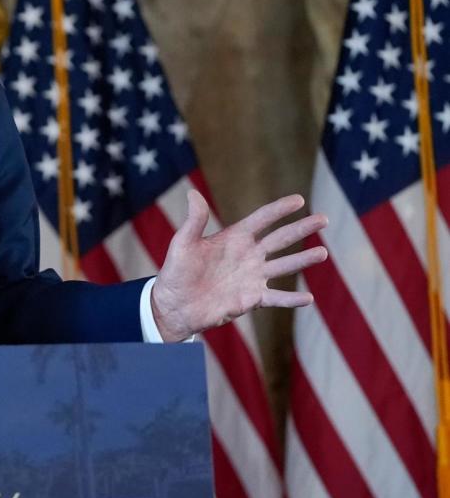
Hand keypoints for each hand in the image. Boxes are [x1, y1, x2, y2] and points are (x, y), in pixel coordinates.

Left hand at [151, 189, 325, 341]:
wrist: (174, 305)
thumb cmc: (176, 271)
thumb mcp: (183, 243)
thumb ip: (194, 220)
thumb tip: (192, 192)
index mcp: (234, 238)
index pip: (261, 219)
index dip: (279, 209)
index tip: (299, 200)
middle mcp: (248, 255)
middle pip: (280, 239)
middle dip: (301, 229)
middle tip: (323, 219)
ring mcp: (253, 277)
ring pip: (284, 266)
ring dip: (303, 260)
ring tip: (323, 253)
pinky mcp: (252, 298)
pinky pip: (277, 298)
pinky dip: (292, 300)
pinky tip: (308, 299)